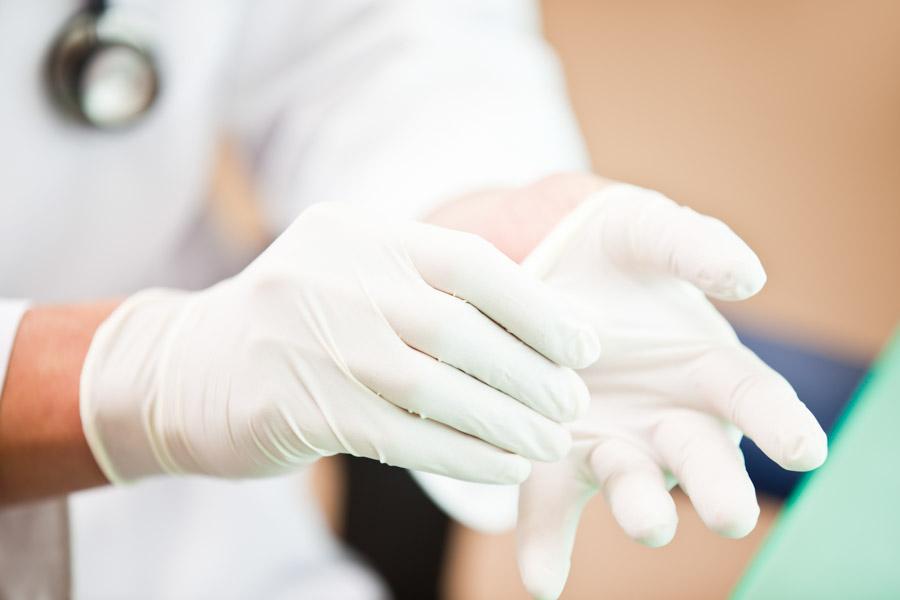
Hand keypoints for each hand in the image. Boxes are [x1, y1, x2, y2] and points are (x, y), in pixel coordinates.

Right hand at [79, 203, 599, 483]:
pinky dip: (463, 454)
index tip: (585, 347)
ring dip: (505, 421)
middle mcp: (334, 276)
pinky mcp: (294, 406)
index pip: (470, 261)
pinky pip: (401, 435)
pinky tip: (503, 467)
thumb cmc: (299, 324)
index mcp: (359, 233)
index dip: (539, 308)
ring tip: (550, 443)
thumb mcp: (355, 279)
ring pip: (433, 386)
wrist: (186, 368)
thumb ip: (428, 288)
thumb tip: (542, 324)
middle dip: (529, 372)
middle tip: (573, 405)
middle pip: (458, 327)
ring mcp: (309, 340)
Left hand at [516, 184, 827, 598]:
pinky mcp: (556, 455)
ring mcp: (613, 440)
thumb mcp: (652, 232)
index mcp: (707, 370)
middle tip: (724, 512)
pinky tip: (541, 580)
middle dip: (716, 487)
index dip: (782, 422)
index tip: (806, 448)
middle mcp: (668, 418)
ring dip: (639, 508)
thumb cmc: (615, 252)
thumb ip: (695, 246)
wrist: (545, 267)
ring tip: (645, 522)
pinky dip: (547, 543)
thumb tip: (748, 277)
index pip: (756, 399)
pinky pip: (552, 504)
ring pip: (631, 483)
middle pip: (701, 458)